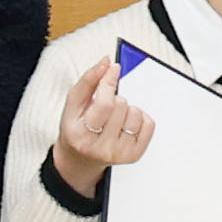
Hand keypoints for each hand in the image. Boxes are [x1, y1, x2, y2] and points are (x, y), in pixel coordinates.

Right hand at [48, 61, 160, 202]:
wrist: (80, 158)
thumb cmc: (77, 128)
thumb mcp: (73, 104)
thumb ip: (88, 80)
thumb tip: (107, 62)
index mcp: (81, 135)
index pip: (104, 103)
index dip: (109, 82)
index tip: (113, 69)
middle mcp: (101, 148)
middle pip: (121, 105)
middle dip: (113, 98)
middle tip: (103, 107)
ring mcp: (120, 154)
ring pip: (136, 112)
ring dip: (126, 109)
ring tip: (113, 118)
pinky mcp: (134, 155)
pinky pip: (149, 124)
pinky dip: (140, 118)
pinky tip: (125, 124)